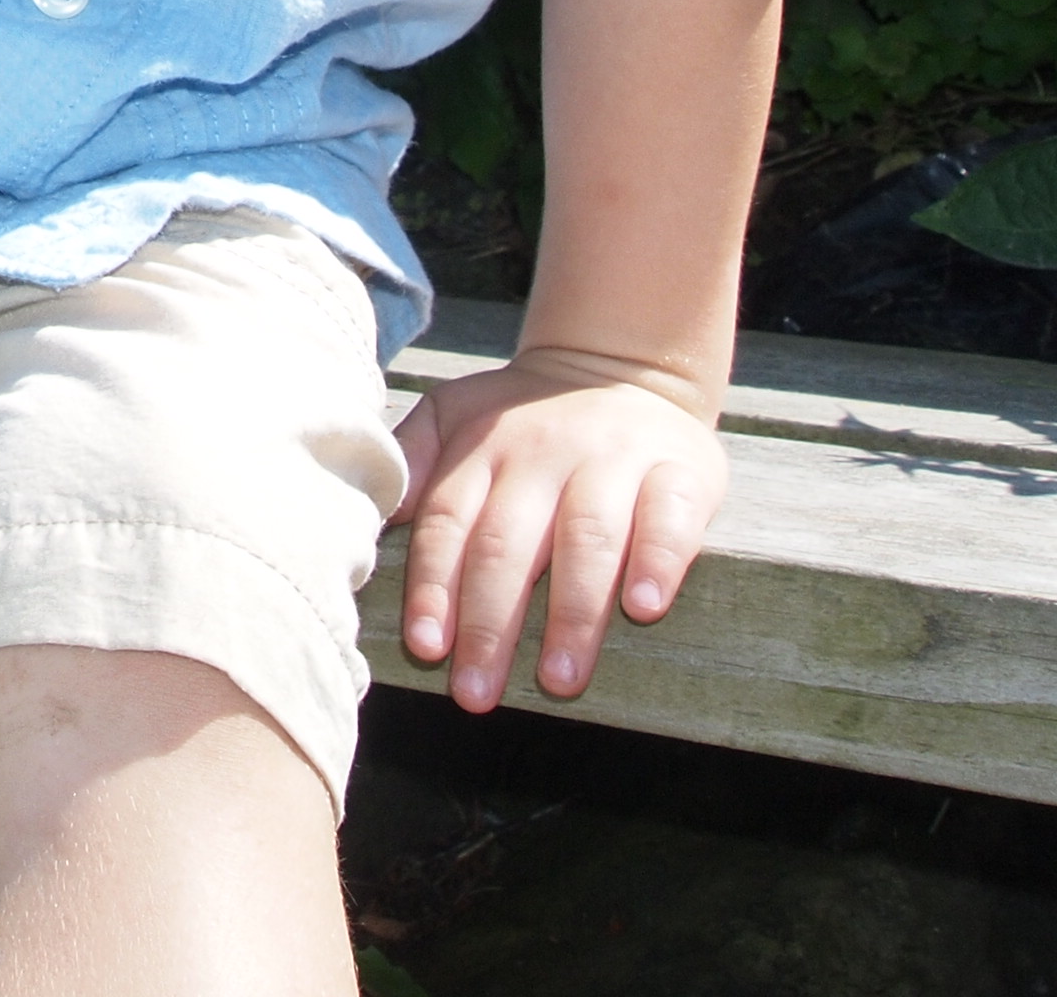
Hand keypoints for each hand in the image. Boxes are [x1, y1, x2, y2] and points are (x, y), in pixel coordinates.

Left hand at [389, 345, 725, 711]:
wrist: (619, 363)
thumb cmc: (521, 418)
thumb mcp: (454, 412)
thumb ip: (412, 457)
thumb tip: (377, 511)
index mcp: (483, 448)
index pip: (449, 524)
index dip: (434, 588)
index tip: (427, 649)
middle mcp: (543, 454)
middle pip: (509, 544)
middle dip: (490, 624)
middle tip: (478, 692)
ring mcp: (613, 460)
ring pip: (588, 538)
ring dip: (572, 612)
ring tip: (560, 677)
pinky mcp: (678, 470)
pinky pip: (669, 517)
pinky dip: (658, 561)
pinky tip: (644, 607)